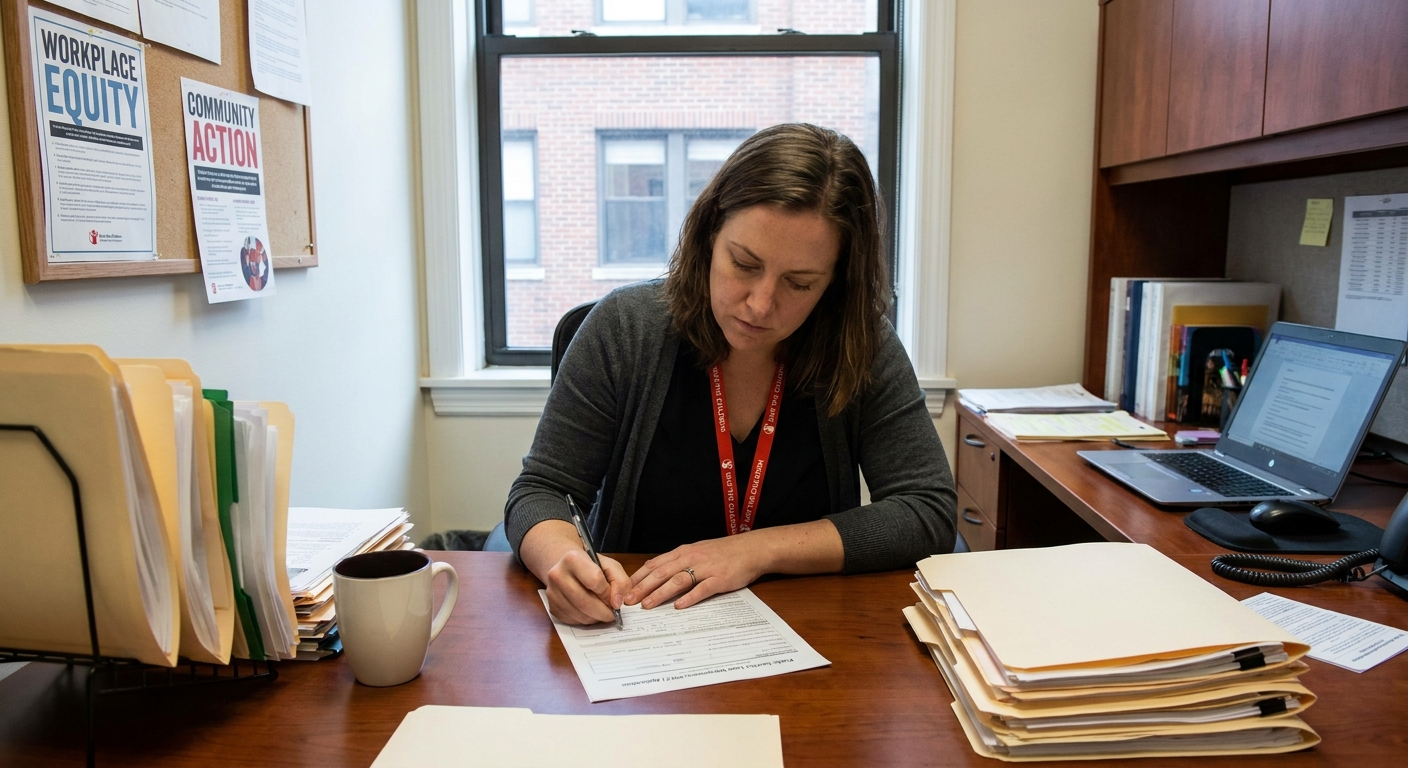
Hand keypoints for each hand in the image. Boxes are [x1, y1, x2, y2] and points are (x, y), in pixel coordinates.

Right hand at [543, 549, 630, 624]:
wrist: (569, 568)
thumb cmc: (592, 566)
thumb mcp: (611, 566)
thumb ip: (620, 582)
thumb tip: (616, 603)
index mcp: (573, 559)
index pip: (594, 581)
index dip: (608, 593)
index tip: (614, 597)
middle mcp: (558, 575)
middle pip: (585, 602)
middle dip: (604, 612)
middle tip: (613, 613)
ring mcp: (552, 592)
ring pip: (579, 615)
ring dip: (596, 618)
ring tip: (602, 611)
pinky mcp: (552, 606)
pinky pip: (573, 621)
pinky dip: (586, 620)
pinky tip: (590, 612)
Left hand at [625, 535, 767, 610]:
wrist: (751, 549)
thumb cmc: (723, 552)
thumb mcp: (697, 552)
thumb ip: (677, 562)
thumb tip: (655, 573)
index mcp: (683, 552)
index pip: (655, 564)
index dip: (638, 577)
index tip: (624, 589)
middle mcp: (691, 558)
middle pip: (661, 573)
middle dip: (642, 587)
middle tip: (628, 601)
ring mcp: (706, 568)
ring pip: (678, 580)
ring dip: (660, 593)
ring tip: (647, 605)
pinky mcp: (720, 579)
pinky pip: (702, 589)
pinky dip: (689, 598)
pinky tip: (679, 606)